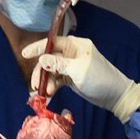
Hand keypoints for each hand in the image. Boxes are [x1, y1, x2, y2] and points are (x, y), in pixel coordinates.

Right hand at [22, 36, 139, 121]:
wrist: (114, 96)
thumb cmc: (100, 78)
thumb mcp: (78, 70)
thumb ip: (58, 64)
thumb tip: (41, 59)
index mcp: (76, 45)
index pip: (52, 42)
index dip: (38, 48)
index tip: (25, 54)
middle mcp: (72, 54)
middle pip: (49, 59)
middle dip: (41, 71)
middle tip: (35, 84)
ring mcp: (71, 66)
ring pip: (51, 71)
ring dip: (46, 81)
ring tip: (45, 93)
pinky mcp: (71, 78)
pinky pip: (56, 80)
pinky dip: (52, 86)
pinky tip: (49, 95)